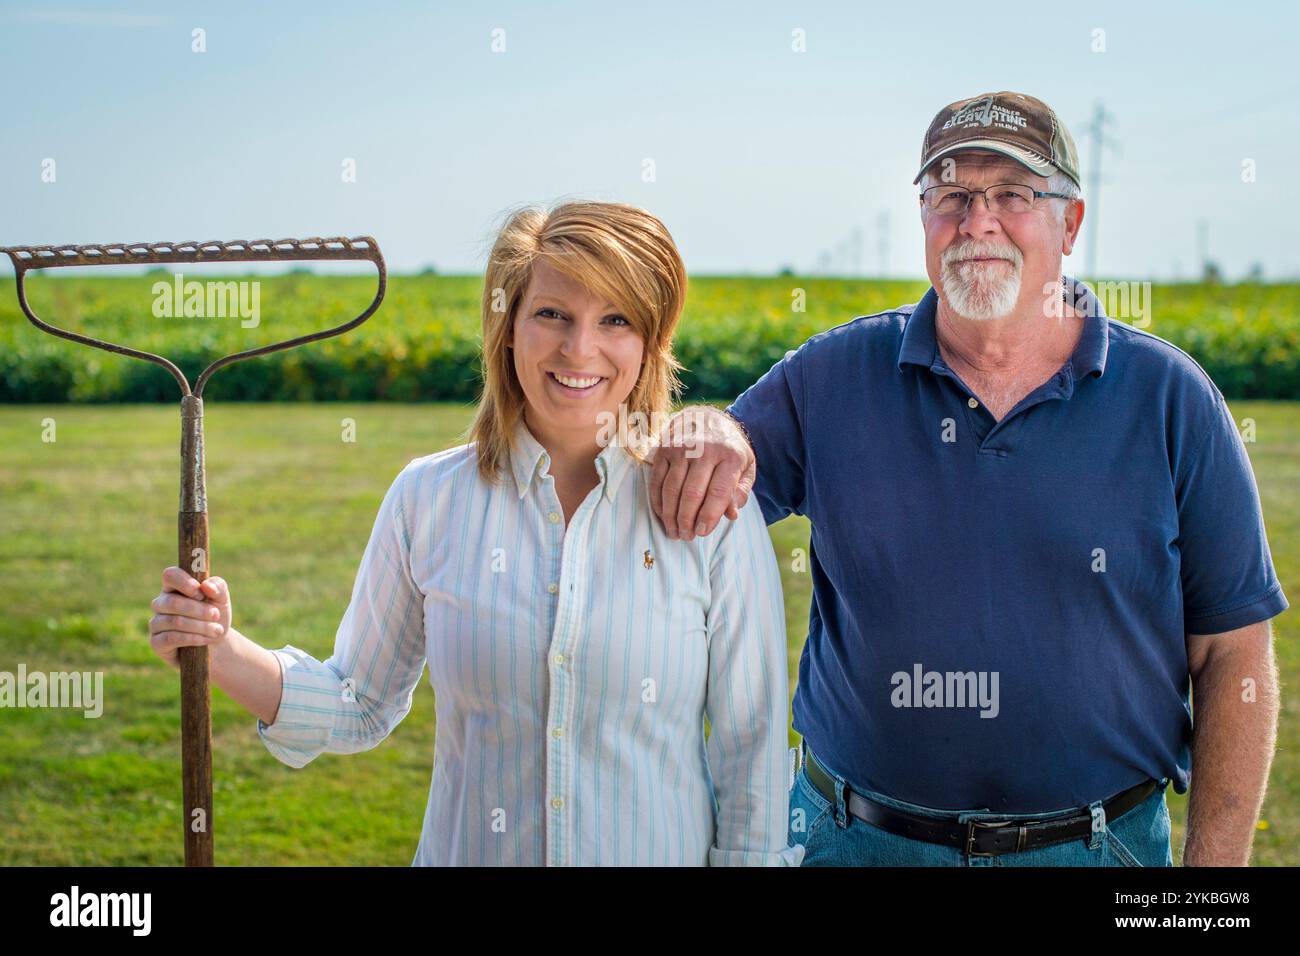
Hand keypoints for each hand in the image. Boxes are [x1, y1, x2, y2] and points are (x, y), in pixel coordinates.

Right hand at [148, 567, 232, 670]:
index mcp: (174, 587)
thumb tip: (206, 586)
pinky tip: (206, 640)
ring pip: (174, 621)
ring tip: (217, 630)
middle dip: (199, 610)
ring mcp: (156, 623)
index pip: (170, 575)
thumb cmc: (215, 616)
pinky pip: (171, 638)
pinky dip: (193, 638)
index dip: (185, 582)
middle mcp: (161, 603)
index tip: (202, 593)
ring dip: (200, 626)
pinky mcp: (157, 642)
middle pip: (173, 602)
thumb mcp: (222, 600)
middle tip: (216, 615)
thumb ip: (218, 587)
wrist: (216, 644)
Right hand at [649, 406, 755, 540]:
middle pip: (692, 493)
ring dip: (671, 515)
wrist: (706, 417)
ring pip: (672, 489)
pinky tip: (662, 515)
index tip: (703, 532)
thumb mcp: (745, 466)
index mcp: (730, 456)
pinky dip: (658, 501)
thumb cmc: (729, 448)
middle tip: (686, 536)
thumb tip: (731, 514)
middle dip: (687, 520)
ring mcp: (681, 448)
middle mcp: (705, 450)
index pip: (719, 492)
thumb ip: (741, 491)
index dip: (709, 516)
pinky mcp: (664, 449)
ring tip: (674, 532)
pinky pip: (657, 480)